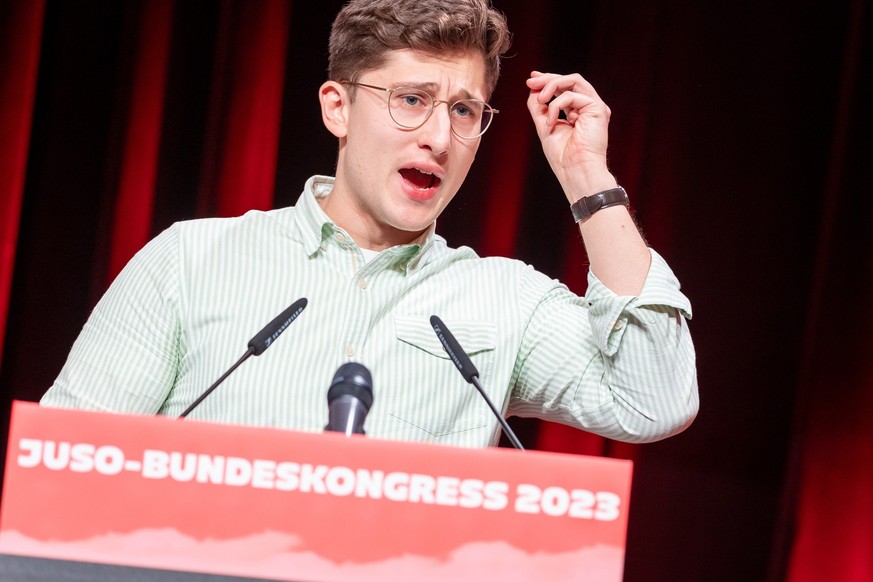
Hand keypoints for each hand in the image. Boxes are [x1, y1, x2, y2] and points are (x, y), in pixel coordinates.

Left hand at [526, 71, 615, 200]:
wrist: (575, 171)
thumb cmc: (563, 157)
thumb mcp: (545, 126)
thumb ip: (539, 108)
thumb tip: (532, 89)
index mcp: (578, 111)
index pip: (564, 88)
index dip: (547, 80)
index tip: (530, 80)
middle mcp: (588, 107)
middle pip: (570, 80)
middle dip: (548, 78)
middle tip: (530, 81)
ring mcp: (594, 107)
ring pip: (574, 81)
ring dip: (552, 86)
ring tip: (539, 99)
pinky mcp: (598, 109)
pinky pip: (572, 96)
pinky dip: (556, 106)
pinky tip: (550, 122)